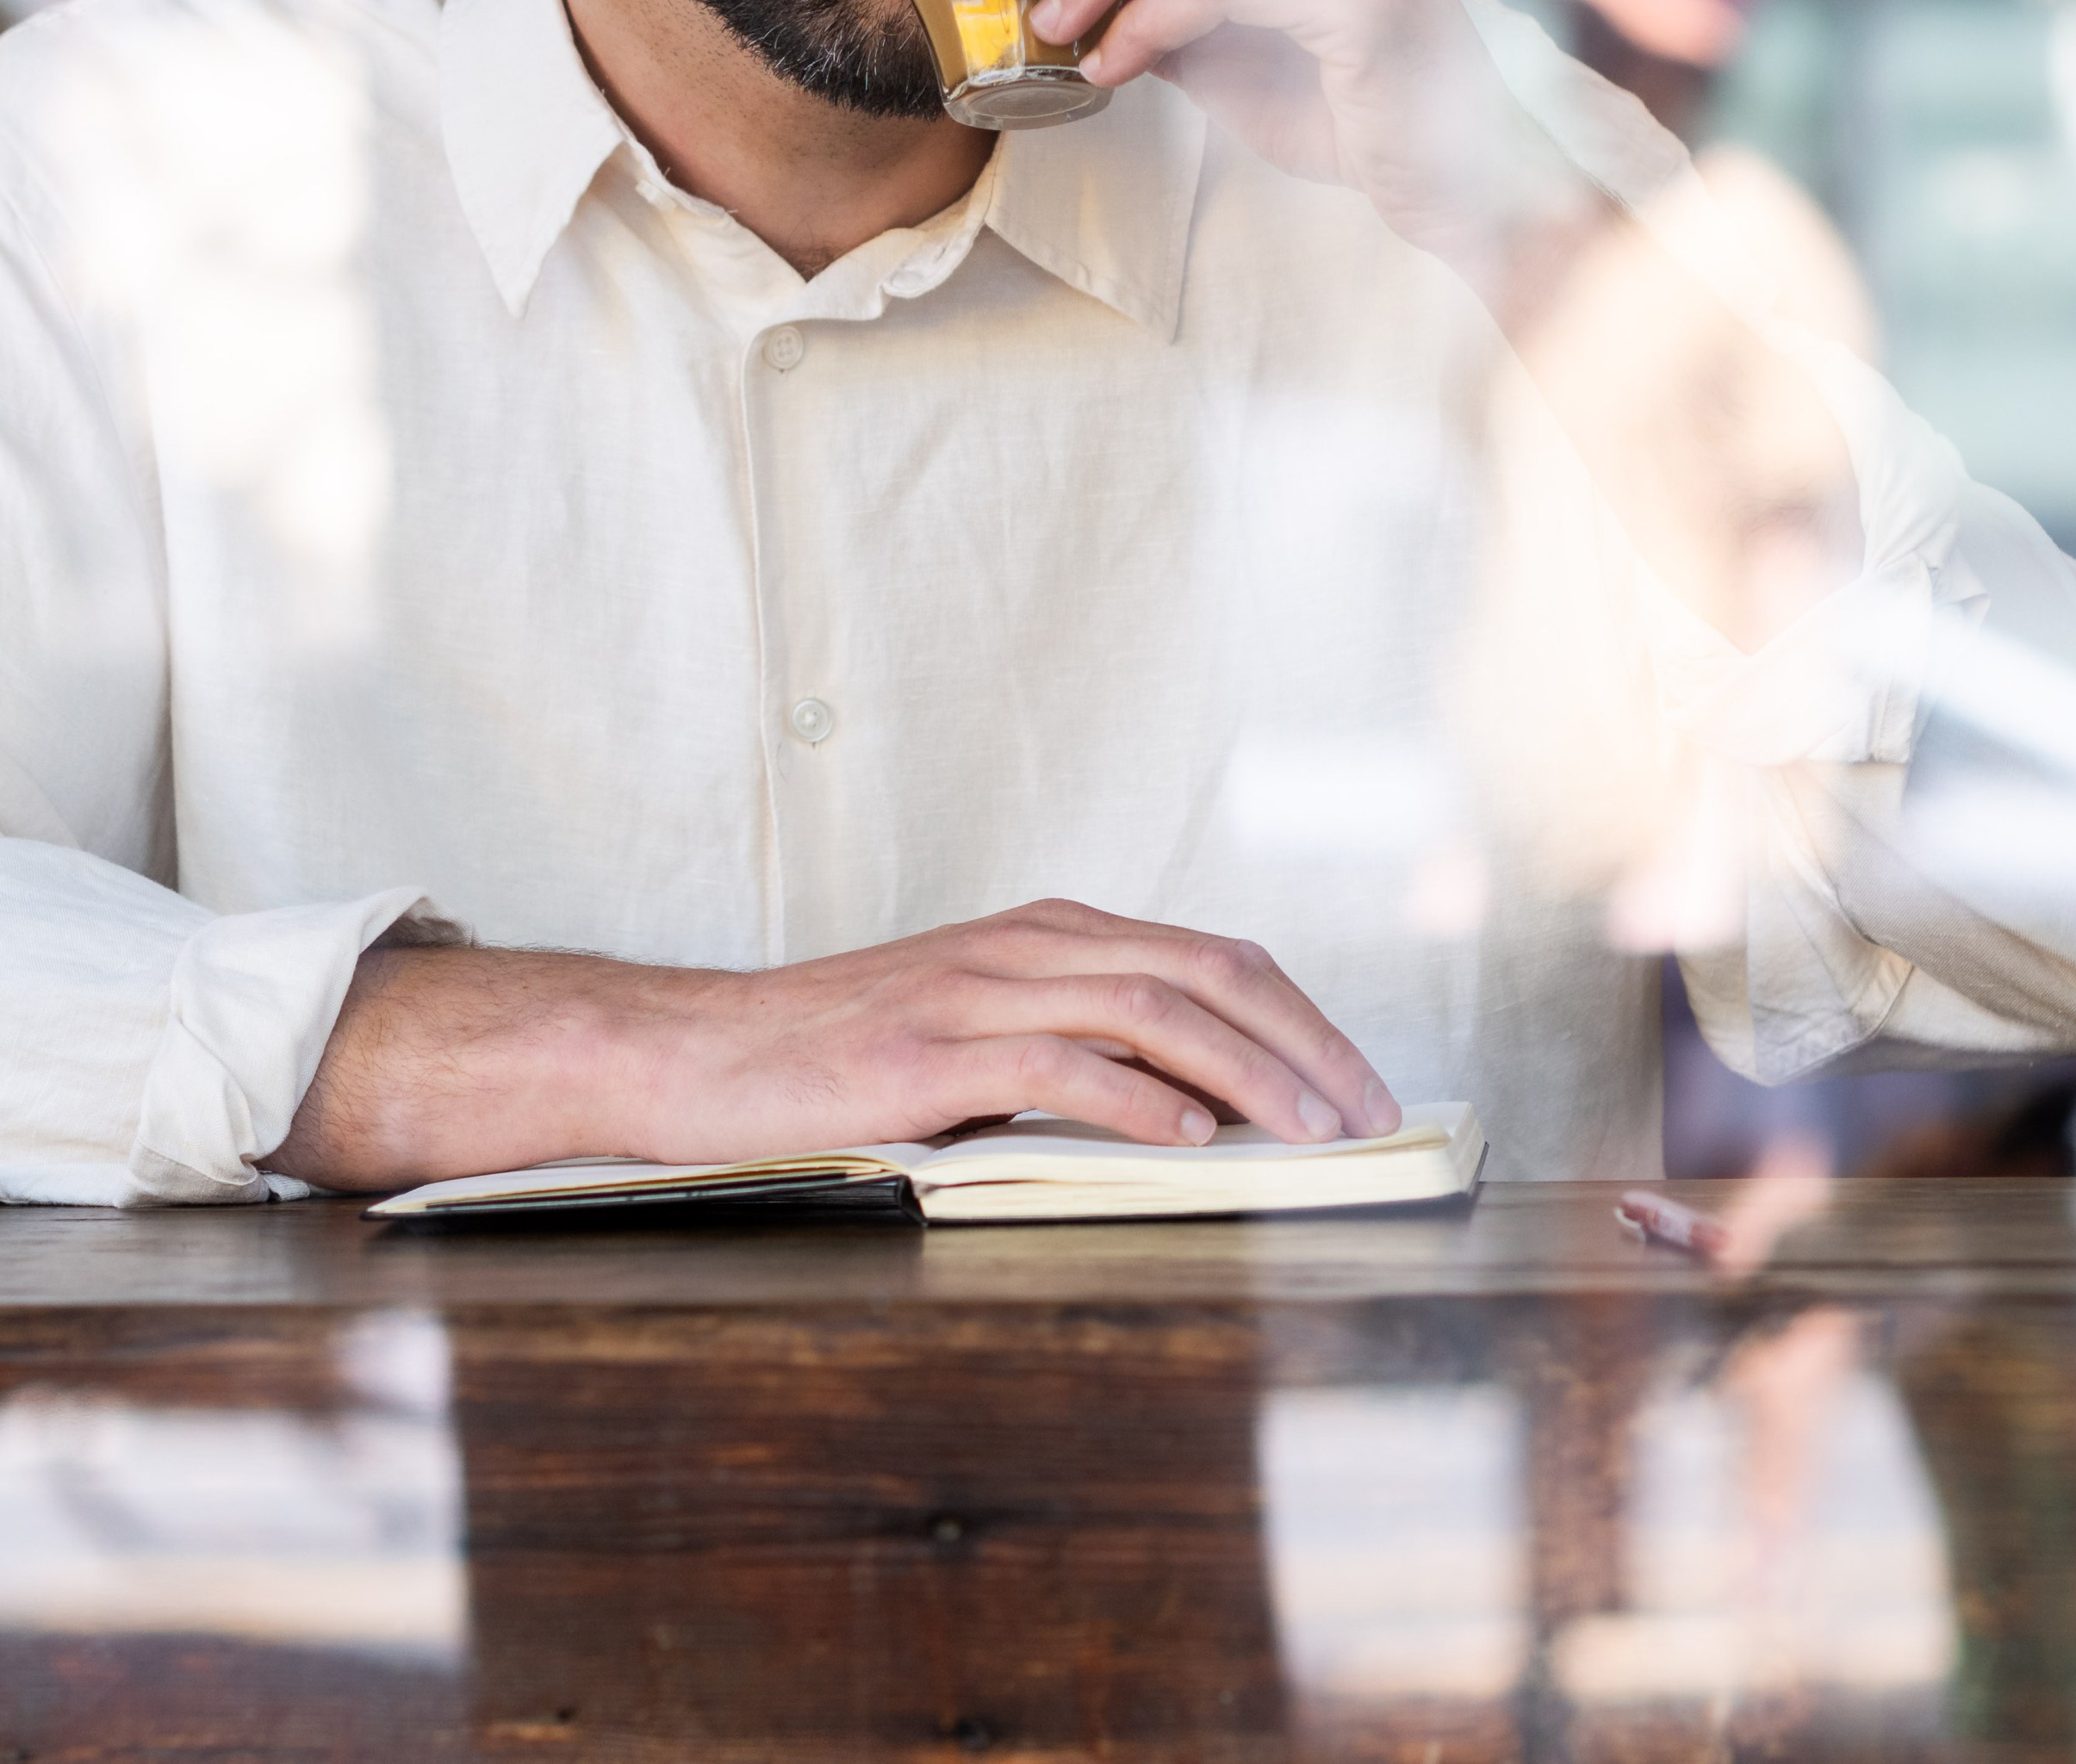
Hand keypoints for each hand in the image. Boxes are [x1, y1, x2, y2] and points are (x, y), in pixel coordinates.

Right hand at [268, 898, 1399, 1193]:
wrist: (704, 1051)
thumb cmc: (840, 1053)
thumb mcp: (977, 1028)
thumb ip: (1077, 1045)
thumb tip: (1200, 1108)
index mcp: (1049, 932)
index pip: (1212, 956)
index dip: (1300, 1016)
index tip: (1362, 1082)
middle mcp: (1029, 942)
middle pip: (1208, 971)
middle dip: (1306, 1042)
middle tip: (1371, 1114)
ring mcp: (982, 988)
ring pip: (1156, 1010)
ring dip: (1251, 1076)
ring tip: (1313, 1134)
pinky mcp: (936, 1048)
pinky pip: (1063, 1065)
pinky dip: (1141, 1101)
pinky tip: (1193, 1143)